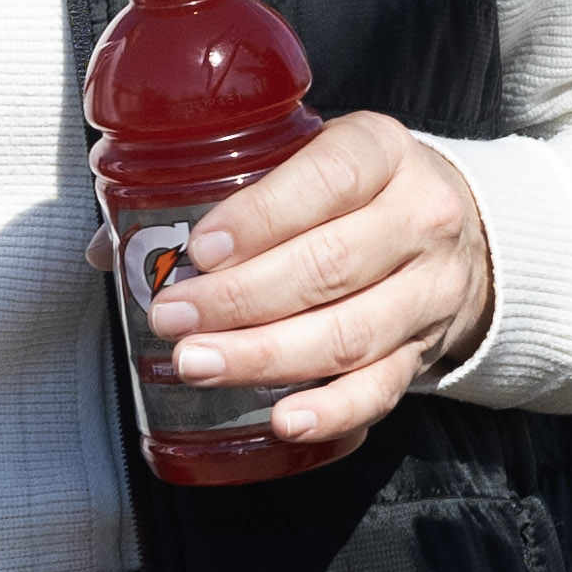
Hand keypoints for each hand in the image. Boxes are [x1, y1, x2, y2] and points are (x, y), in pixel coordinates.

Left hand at [131, 109, 494, 457]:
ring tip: (197, 364)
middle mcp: (419, 217)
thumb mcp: (307, 160)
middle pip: (330, 265)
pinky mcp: (427, 349)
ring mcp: (430, 290)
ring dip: (266, 356)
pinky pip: (382, 388)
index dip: (261, 217)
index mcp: (382, 151)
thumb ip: (221, 191)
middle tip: (171, 318)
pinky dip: (332, 409)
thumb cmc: (353, 192)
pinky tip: (283, 419)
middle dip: (241, 299)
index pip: (328, 179)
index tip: (200, 250)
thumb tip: (110, 249)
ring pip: (349, 333)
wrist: (461, 230)